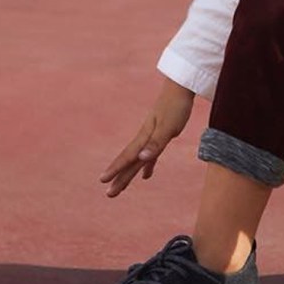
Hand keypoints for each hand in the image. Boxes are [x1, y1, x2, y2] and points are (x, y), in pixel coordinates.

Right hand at [100, 78, 194, 196]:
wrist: (180, 88)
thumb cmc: (175, 107)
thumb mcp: (168, 127)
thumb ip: (155, 143)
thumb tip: (141, 158)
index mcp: (145, 137)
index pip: (128, 157)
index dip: (116, 170)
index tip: (103, 181)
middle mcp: (145, 139)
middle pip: (129, 162)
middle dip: (119, 178)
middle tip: (109, 195)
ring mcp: (151, 137)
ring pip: (137, 160)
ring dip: (129, 174)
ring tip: (120, 188)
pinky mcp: (160, 135)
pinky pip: (151, 155)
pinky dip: (148, 165)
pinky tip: (146, 175)